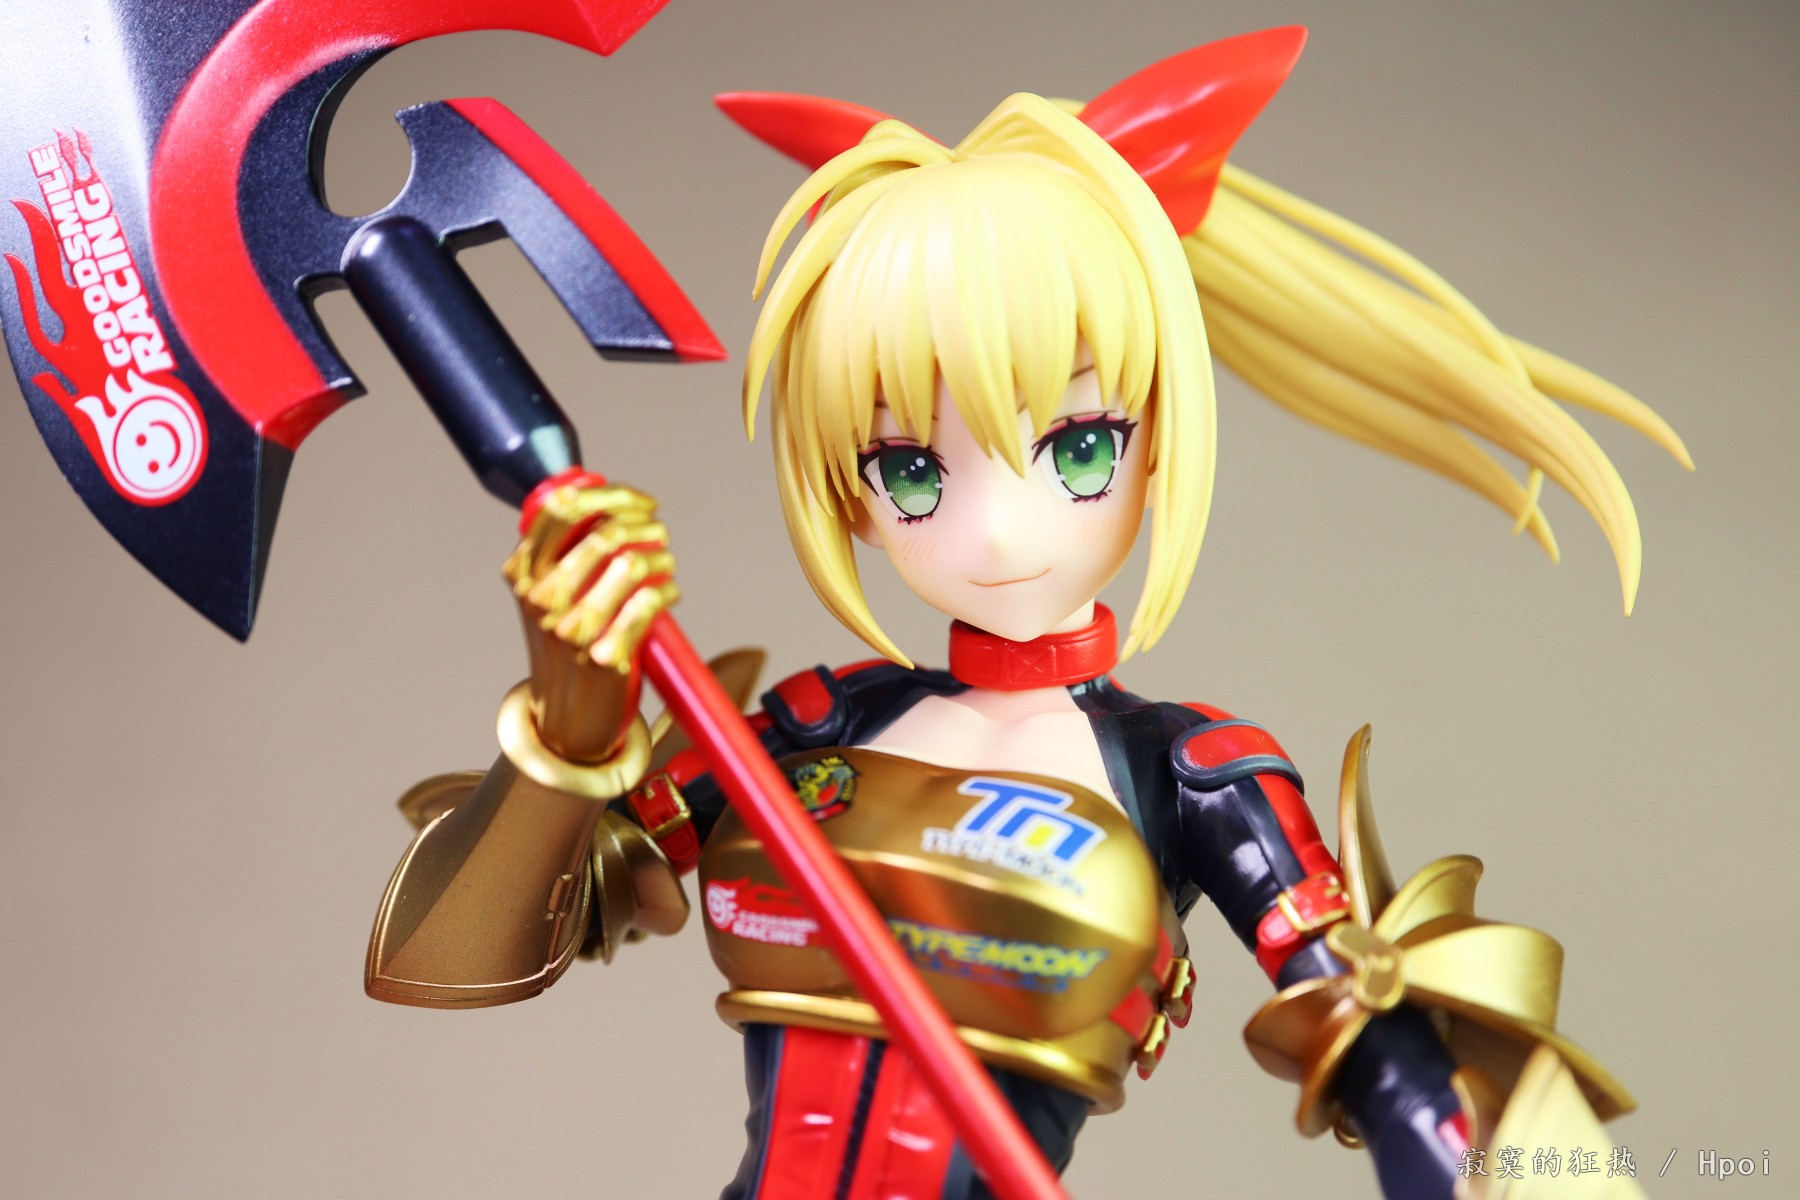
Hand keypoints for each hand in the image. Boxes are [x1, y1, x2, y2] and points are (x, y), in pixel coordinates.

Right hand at [503, 480, 676, 764]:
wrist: (566, 715)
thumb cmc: (564, 644)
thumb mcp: (544, 594)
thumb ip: (561, 552)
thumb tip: (608, 501)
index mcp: (523, 573)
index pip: (561, 507)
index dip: (610, 493)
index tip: (640, 501)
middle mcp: (541, 598)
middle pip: (604, 531)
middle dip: (646, 523)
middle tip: (660, 532)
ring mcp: (571, 628)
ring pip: (630, 563)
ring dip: (661, 556)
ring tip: (666, 562)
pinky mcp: (605, 655)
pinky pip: (650, 602)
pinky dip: (668, 590)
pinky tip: (669, 593)